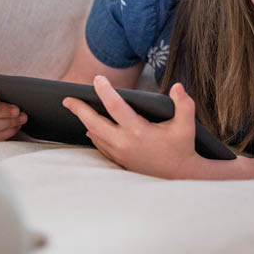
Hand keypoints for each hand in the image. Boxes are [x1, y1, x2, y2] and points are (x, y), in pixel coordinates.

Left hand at [62, 77, 201, 178]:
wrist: (180, 174)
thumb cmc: (182, 146)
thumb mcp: (186, 124)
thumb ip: (184, 103)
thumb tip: (177, 86)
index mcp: (138, 131)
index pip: (116, 106)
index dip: (105, 91)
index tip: (97, 79)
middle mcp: (125, 143)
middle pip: (94, 123)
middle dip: (79, 109)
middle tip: (67, 99)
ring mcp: (120, 153)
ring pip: (95, 135)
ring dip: (84, 121)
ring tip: (76, 109)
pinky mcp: (120, 161)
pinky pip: (100, 146)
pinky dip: (93, 135)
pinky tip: (90, 129)